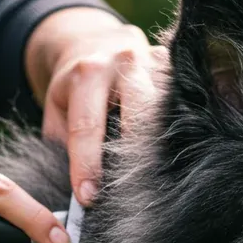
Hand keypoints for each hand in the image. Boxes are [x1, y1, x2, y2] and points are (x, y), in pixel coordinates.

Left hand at [25, 8, 166, 205]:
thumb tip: (80, 193)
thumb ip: (64, 147)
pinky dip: (180, 133)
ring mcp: (157, 63)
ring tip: (155, 182)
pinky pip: (186, 104)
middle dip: (132, 159)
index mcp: (88, 72)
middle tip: (127, 195)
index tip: (88, 197)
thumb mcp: (56, 112)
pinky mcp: (178, 69)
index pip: (88, 126)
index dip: (88, 165)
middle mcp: (126, 62)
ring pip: (167, 113)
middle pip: (138, 117)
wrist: (94, 44)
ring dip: (161, 149)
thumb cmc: (74, 88)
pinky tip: (176, 157)